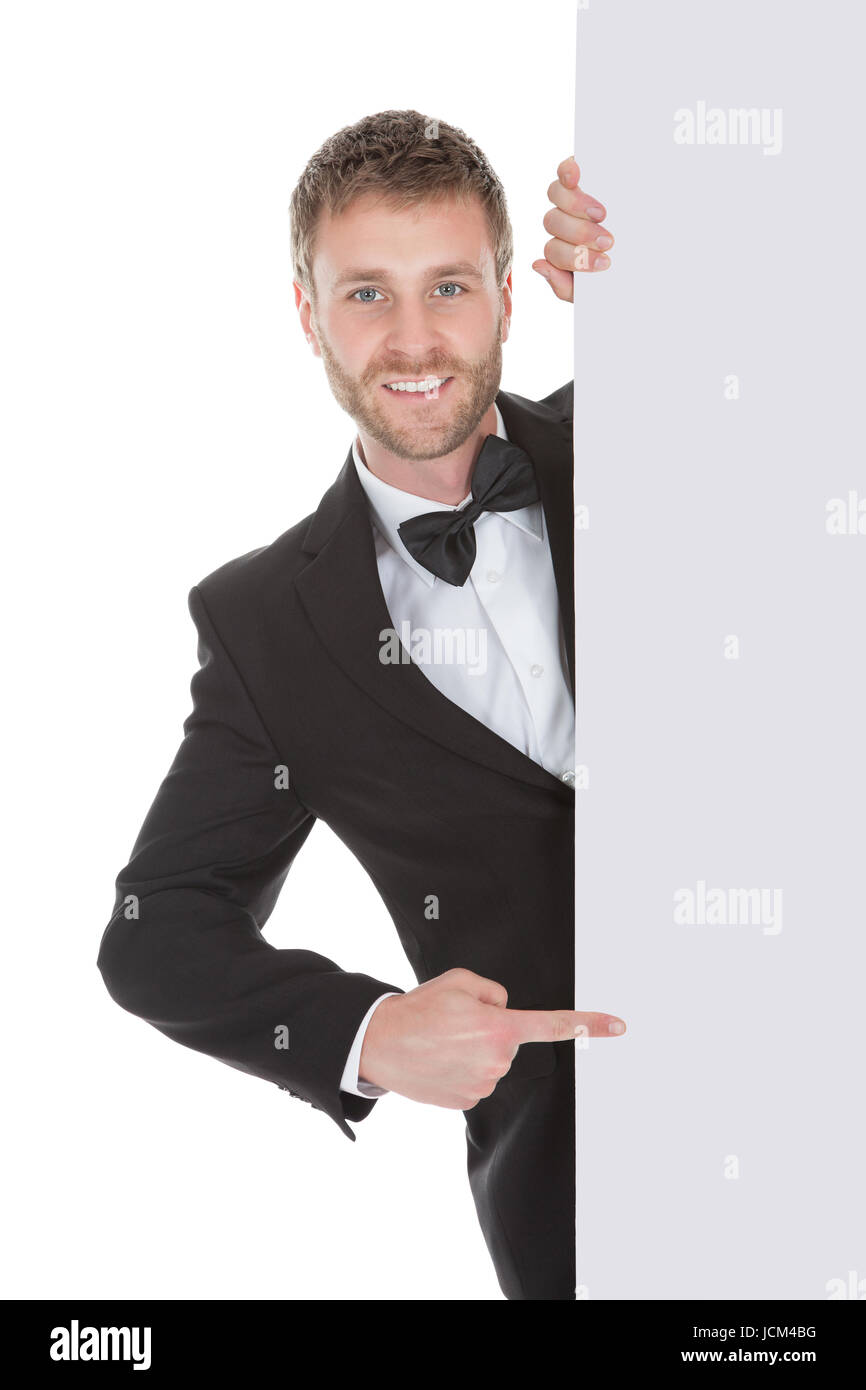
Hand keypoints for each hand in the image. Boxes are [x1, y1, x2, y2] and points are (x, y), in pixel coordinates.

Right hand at [358, 966, 625, 1108]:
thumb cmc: (418, 1010)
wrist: (379, 1043)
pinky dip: (461, 1069)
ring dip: (473, 1050)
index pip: (554, 1025)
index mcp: (500, 1026)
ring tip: (440, 1041)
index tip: (619, 1025)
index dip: (589, 1024)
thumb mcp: (460, 981)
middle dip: (489, 1029)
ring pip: (492, 1061)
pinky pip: (477, 1079)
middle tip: (453, 1023)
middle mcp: (497, 1059)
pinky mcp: (468, 1101)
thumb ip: (494, 992)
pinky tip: (439, 1061)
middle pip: (508, 1040)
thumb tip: (504, 1010)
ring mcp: (483, 1084)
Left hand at [533, 155, 613, 301]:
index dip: (570, 258)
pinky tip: (573, 175)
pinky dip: (566, 172)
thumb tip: (538, 265)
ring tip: (603, 215)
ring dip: (576, 206)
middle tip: (609, 241)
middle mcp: (564, 222)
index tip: (604, 263)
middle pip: (553, 223)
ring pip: (556, 197)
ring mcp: (573, 197)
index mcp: (566, 249)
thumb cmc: (626, 269)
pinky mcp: (585, 175)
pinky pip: (565, 170)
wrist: (655, 247)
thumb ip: (566, 286)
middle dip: (580, 235)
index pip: (553, 251)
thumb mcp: (600, 286)